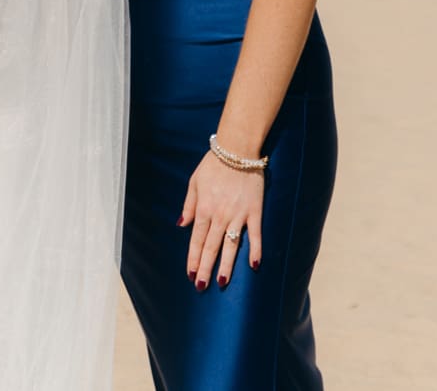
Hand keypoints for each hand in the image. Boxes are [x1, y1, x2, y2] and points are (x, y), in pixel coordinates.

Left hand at [182, 150, 264, 289]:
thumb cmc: (213, 165)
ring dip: (226, 265)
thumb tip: (181, 225)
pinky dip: (255, 250)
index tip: (190, 274)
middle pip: (211, 247)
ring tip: (221, 282)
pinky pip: (255, 235)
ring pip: (230, 245)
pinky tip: (254, 265)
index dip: (193, 258)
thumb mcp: (193, 182)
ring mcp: (238, 215)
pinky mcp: (254, 212)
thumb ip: (188, 206)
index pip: (196, 240)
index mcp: (203, 209)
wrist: (237, 150)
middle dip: (205, 268)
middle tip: (201, 286)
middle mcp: (219, 215)